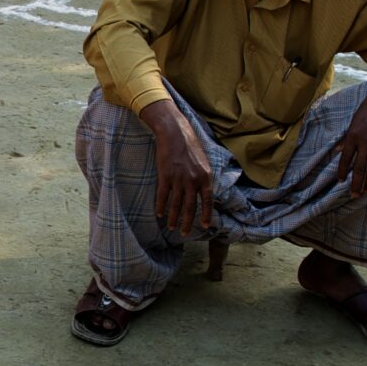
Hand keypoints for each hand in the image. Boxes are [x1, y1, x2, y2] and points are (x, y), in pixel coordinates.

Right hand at [143, 99, 214, 234]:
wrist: (174, 132)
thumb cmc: (189, 144)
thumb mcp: (203, 161)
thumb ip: (204, 177)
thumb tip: (205, 192)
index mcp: (205, 176)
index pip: (208, 201)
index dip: (206, 214)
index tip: (204, 226)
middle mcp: (193, 179)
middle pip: (191, 206)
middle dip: (188, 222)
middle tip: (185, 234)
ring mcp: (178, 178)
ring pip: (176, 204)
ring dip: (173, 217)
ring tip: (171, 227)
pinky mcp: (165, 175)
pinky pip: (162, 195)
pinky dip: (160, 206)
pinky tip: (159, 214)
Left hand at [335, 77, 366, 196]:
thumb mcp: (354, 121)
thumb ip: (347, 137)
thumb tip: (339, 150)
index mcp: (353, 137)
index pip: (345, 159)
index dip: (342, 171)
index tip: (341, 181)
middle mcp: (366, 143)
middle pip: (360, 168)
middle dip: (356, 183)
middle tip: (354, 195)